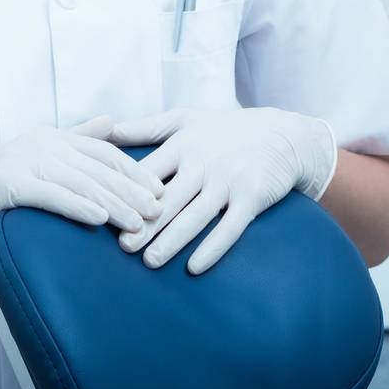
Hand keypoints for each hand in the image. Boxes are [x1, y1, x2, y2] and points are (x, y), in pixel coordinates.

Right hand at [0, 115, 163, 287]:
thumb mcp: (34, 164)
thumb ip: (74, 141)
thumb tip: (111, 124)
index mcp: (51, 137)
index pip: (105, 153)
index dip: (135, 172)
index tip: (161, 192)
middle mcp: (40, 142)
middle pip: (97, 167)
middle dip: (132, 190)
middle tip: (161, 211)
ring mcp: (21, 160)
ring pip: (79, 183)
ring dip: (114, 204)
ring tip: (140, 223)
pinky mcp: (5, 183)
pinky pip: (49, 195)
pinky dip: (77, 206)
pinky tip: (100, 220)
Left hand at [108, 106, 336, 275]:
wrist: (284, 135)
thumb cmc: (226, 130)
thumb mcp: (186, 120)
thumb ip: (145, 127)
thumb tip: (104, 129)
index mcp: (183, 144)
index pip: (150, 171)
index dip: (129, 193)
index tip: (108, 212)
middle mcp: (204, 162)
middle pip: (170, 198)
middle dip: (146, 223)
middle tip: (124, 247)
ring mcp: (229, 180)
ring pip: (196, 215)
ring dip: (173, 240)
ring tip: (151, 262)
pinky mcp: (252, 197)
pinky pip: (230, 227)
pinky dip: (213, 248)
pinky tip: (195, 268)